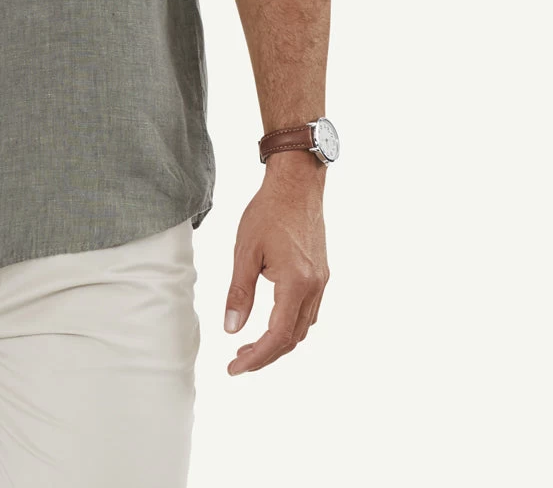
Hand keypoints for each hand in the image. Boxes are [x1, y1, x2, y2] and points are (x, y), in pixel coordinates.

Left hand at [223, 154, 328, 374]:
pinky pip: (308, 311)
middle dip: (266, 355)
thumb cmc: (269, 211)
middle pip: (293, 337)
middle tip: (238, 361)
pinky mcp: (321, 274)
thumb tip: (231, 328)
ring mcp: (321, 281)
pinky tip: (270, 322)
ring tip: (249, 346)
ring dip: (278, 342)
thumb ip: (239, 292)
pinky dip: (289, 325)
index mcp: (296, 283)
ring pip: (303, 327)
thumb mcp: (245, 251)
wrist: (297, 184)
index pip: (278, 335)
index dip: (257, 357)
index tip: (234, 368)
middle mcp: (314, 287)